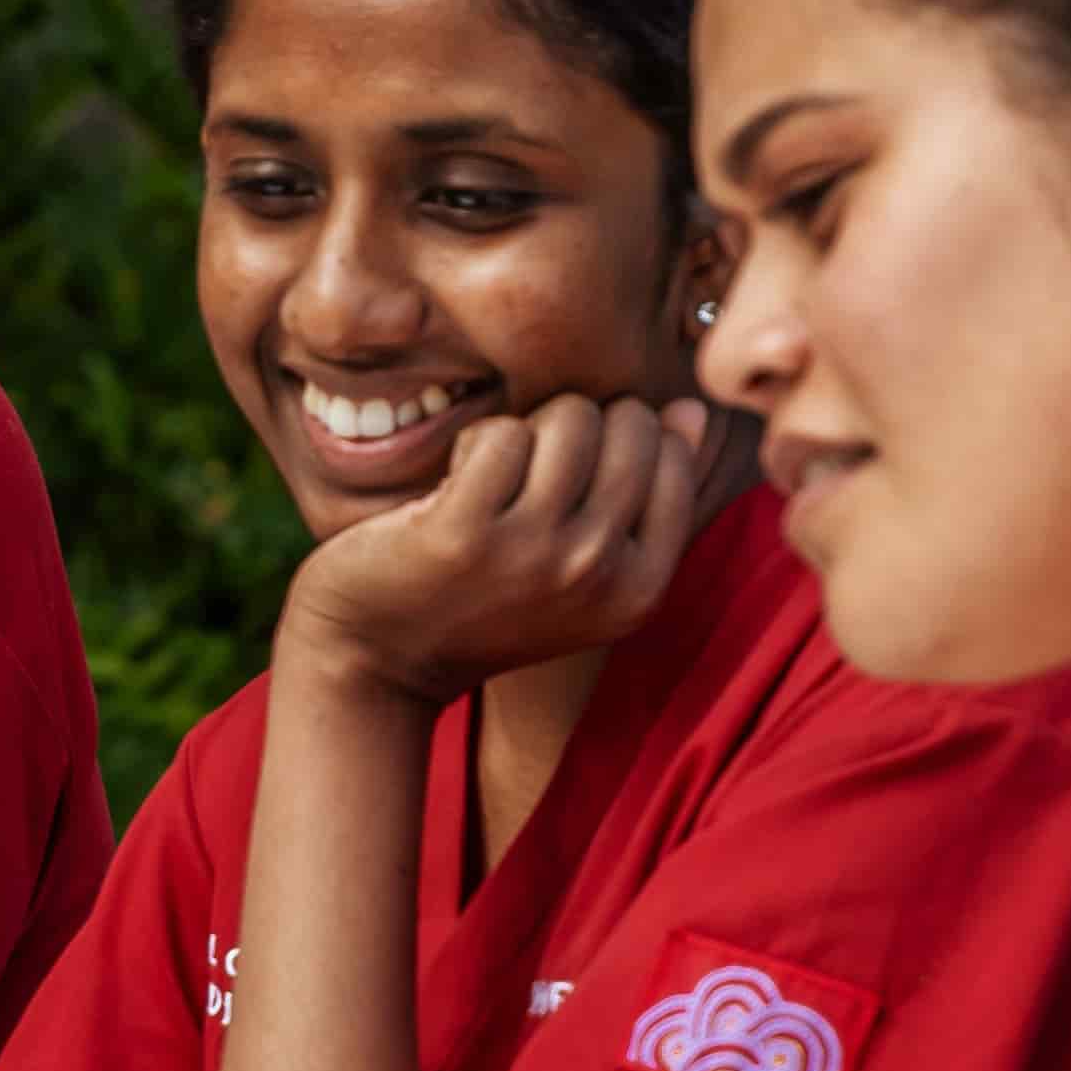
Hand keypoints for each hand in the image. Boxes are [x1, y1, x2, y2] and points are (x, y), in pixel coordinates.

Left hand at [273, 393, 739, 709]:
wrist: (378, 660)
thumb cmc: (484, 600)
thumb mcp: (585, 570)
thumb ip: (647, 497)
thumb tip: (692, 410)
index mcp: (641, 589)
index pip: (671, 455)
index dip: (619, 437)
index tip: (571, 477)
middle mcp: (599, 574)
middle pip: (626, 424)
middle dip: (577, 424)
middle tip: (529, 472)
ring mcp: (533, 554)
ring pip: (569, 418)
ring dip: (526, 430)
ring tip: (495, 478)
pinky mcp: (465, 533)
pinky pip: (501, 434)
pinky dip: (475, 444)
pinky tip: (456, 485)